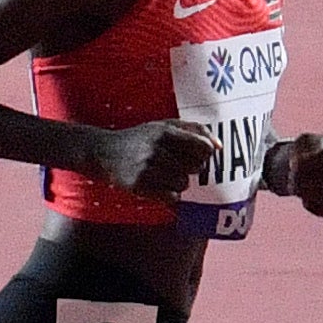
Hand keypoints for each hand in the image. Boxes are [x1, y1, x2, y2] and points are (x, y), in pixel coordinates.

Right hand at [91, 120, 217, 197]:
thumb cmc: (141, 138)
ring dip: (179, 182)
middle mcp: (155, 148)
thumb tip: (218, 146)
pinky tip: (158, 185)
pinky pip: (171, 197)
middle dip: (190, 168)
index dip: (205, 154)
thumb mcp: (163, 125)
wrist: (104, 152)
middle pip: (195, 168)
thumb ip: (193, 130)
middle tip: (176, 164)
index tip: (199, 155)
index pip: (201, 146)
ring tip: (164, 174)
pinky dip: (169, 194)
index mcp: (164, 131)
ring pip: (183, 184)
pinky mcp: (139, 186)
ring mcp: (146, 168)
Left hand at [266, 134, 322, 219]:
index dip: (309, 161)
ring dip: (308, 193)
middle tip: (294, 178)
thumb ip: (306, 151)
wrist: (307, 169)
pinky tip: (307, 200)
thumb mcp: (303, 143)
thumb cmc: (307, 153)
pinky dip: (316, 207)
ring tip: (299, 189)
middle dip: (306, 179)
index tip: (298, 161)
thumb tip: (303, 168)